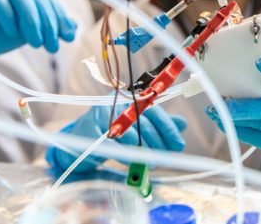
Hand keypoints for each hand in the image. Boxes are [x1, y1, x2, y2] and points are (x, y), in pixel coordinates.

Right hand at [0, 0, 76, 56]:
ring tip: (36, 43)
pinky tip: (13, 33)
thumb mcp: (29, 33)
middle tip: (52, 46)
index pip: (49, 0)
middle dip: (49, 23)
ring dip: (32, 21)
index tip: (67, 37)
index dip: (60, 18)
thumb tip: (74, 28)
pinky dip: (8, 16)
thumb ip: (49, 28)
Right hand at [46, 102, 187, 172]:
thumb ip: (158, 124)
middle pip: (144, 121)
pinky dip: (126, 154)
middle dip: (159, 141)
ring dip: (145, 149)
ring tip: (154, 161)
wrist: (79, 142)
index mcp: (130, 98)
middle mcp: (116, 102)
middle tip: (168, 155)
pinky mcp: (89, 129)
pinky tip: (135, 162)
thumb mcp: (137, 126)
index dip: (168, 127)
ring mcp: (101, 114)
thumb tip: (182, 124)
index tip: (179, 144)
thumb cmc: (112, 132)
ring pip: (130, 132)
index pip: (154, 109)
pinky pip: (114, 143)